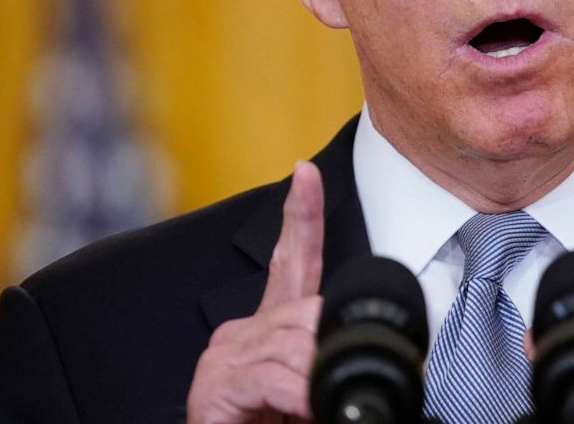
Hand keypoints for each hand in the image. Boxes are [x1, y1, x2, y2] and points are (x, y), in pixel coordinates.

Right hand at [187, 161, 324, 423]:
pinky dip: (297, 393)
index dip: (301, 215)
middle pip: (305, 311)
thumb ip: (326, 362)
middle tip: (337, 380)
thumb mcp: (309, 389)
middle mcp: (242, 331)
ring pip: (293, 341)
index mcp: (272, 326)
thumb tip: (358, 352)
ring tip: (316, 404)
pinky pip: (271, 375)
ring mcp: (225, 355)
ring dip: (316, 376)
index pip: (290, 259)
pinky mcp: (214, 385)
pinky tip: (303, 406)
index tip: (307, 172)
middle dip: (329, 345)